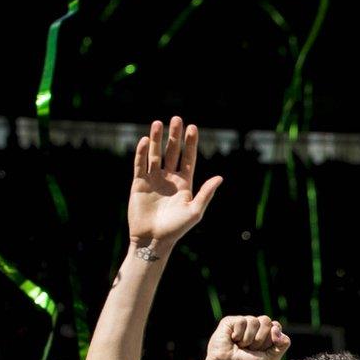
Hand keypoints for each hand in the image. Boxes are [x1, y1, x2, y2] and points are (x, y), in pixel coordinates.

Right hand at [129, 116, 223, 250]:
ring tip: (158, 122)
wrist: (153, 240)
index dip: (190, 143)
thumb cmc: (176, 229)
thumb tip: (220, 177)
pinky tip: (144, 140)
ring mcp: (153, 179)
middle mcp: (169, 179)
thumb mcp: (194, 211)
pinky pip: (140, 165)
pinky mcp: (138, 183)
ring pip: (155, 155)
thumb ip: (206, 194)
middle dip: (175, 136)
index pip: (188, 159)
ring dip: (157, 139)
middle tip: (177, 119)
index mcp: (184, 184)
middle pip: (172, 152)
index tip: (193, 128)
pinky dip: (142, 153)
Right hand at [202, 314, 289, 359]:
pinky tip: (232, 339)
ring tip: (241, 345)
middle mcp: (255, 326)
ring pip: (254, 321)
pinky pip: (241, 321)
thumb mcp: (272, 358)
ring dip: (248, 339)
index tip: (262, 350)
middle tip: (250, 348)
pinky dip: (238, 334)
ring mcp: (243, 322)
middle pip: (266, 321)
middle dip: (260, 339)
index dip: (271, 339)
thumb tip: (276, 327)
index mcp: (266, 332)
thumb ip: (283, 344)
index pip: (276, 326)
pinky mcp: (230, 321)